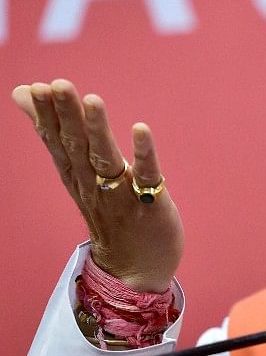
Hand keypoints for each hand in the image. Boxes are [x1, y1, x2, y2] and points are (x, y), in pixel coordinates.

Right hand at [11, 79, 182, 290]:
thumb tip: (26, 95)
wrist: (133, 270)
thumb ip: (58, 135)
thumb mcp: (77, 174)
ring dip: (98, 129)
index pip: (56, 142)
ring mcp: (121, 193)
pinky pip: (146, 175)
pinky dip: (143, 152)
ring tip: (92, 100)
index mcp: (76, 175)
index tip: (34, 88)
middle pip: (76, 146)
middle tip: (56, 85)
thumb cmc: (108, 214)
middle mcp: (93, 183)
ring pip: (105, 157)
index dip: (46, 116)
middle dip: (65, 115)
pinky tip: (140, 129)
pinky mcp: (150, 201)